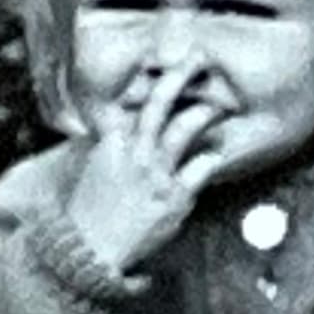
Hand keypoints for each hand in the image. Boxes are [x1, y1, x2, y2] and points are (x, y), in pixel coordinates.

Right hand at [66, 64, 232, 272]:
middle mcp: (133, 154)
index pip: (125, 106)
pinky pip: (203, 167)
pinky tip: (222, 152)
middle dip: (178, 78)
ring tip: (222, 106)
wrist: (91, 252)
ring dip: (205, 112)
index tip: (159, 68)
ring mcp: (155, 174)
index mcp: (109, 146)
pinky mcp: (175, 196)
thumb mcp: (92, 172)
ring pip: (183, 129)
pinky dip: (214, 156)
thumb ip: (108, 146)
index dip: (142, 85)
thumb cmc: (91, 214)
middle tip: (197, 60)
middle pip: (157, 106)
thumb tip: (113, 124)